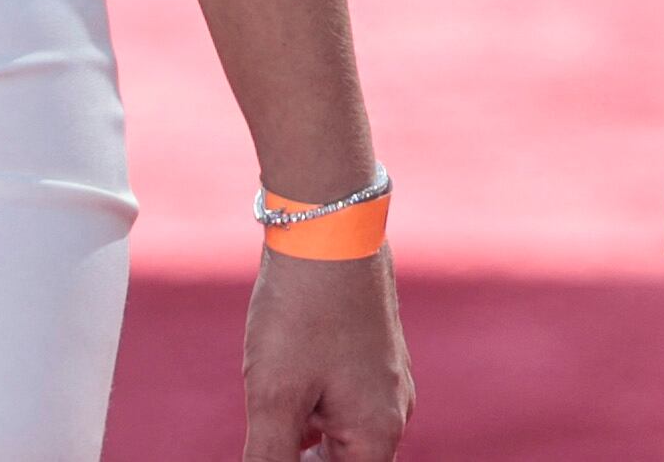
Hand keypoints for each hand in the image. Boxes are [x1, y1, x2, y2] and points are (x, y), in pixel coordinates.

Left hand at [237, 246, 409, 459]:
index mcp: (378, 433)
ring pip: (339, 431)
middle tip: (271, 414)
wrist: (329, 224)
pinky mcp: (372, 352)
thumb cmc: (303, 311)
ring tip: (273, 390)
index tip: (274, 441)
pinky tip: (283, 375)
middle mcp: (393, 410)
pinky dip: (311, 401)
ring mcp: (386, 379)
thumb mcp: (273, 397)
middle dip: (301, 452)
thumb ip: (269, 458)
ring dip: (303, 431)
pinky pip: (342, 398)